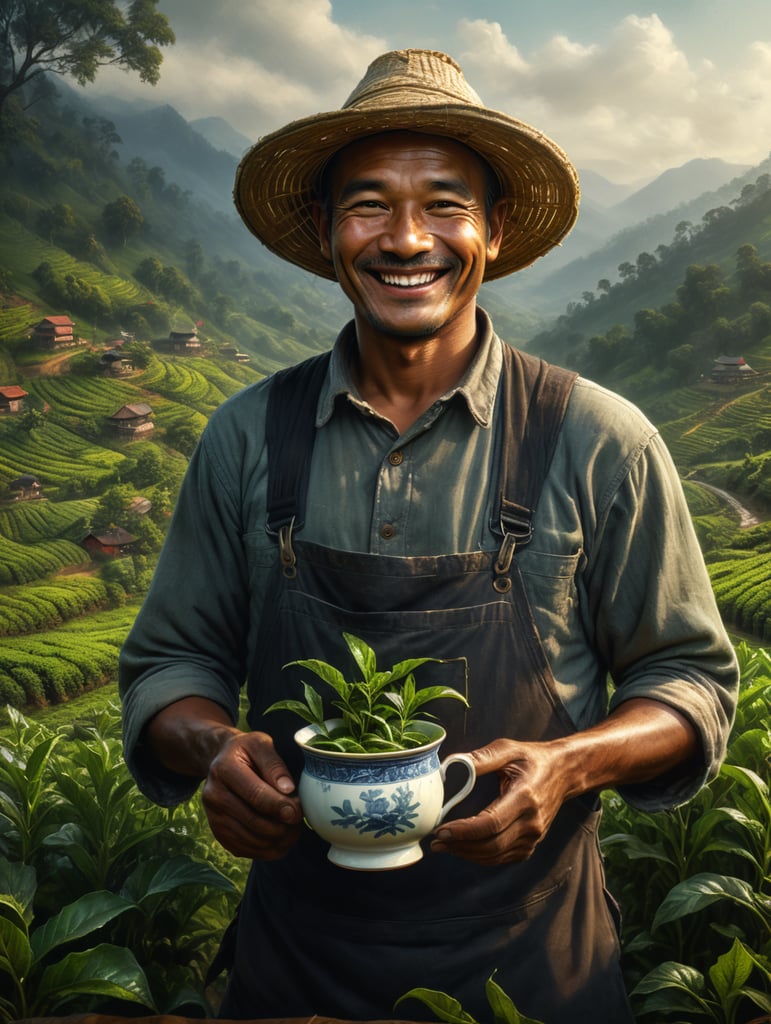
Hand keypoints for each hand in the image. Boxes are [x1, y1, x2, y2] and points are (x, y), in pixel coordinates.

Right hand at [201, 729, 302, 859]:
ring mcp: (213, 817)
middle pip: (254, 822)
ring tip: (293, 830)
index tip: (299, 812)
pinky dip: (266, 850)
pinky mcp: (218, 833)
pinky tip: (281, 839)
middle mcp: (213, 795)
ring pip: (251, 840)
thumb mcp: (261, 744)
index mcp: (224, 769)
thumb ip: (274, 764)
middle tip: (299, 821)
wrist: (221, 760)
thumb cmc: (246, 751)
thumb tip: (287, 789)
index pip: (256, 795)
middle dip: (282, 827)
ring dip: (277, 841)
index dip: (280, 806)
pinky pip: (245, 850)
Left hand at [430, 738, 568, 865]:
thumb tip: (453, 763)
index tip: (442, 830)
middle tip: (436, 842)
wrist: (564, 772)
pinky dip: (482, 857)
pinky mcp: (532, 843)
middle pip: (491, 844)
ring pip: (496, 855)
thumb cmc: (533, 758)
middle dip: (460, 846)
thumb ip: (482, 757)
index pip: (491, 823)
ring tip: (445, 846)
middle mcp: (531, 821)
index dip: (464, 831)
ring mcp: (534, 835)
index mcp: (524, 797)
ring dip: (468, 854)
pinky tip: (465, 849)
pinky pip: (504, 857)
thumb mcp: (508, 749)